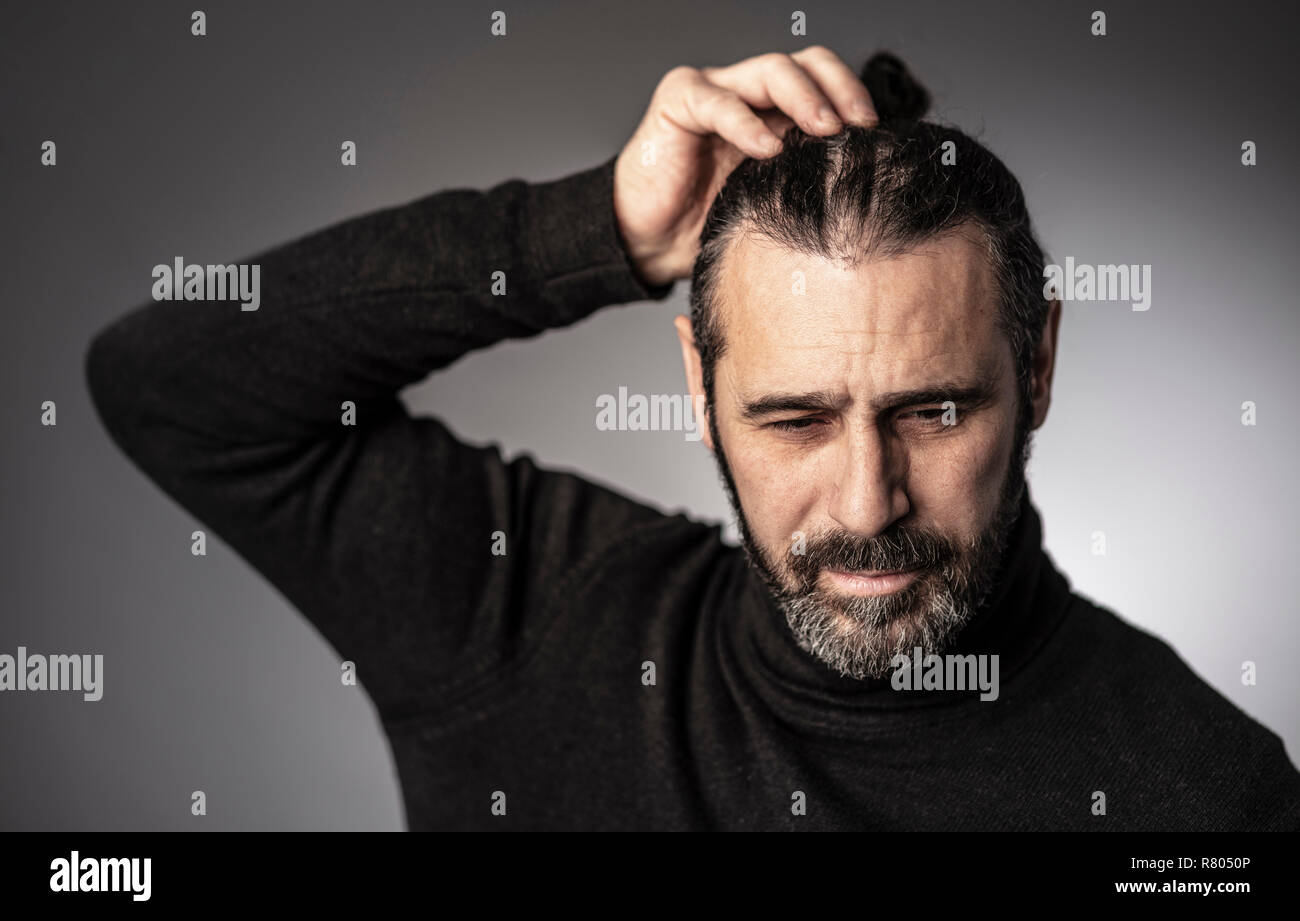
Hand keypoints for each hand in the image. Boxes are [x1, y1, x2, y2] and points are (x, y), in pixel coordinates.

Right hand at [613, 47, 877, 287]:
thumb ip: (808, 180)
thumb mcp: (771, 202)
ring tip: (823, 129)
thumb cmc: (707, 224)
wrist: (648, 243)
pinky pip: (718, 102)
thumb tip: (870, 182)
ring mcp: (712, 92)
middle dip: (838, 89)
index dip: (851, 95)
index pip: (822, 80)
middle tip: (858, 125)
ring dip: (803, 97)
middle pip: (803, 65)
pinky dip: (746, 122)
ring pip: (769, 71)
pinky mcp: (679, 102)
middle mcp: (746, 93)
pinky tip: (766, 148)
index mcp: (773, 113)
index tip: (876, 131)